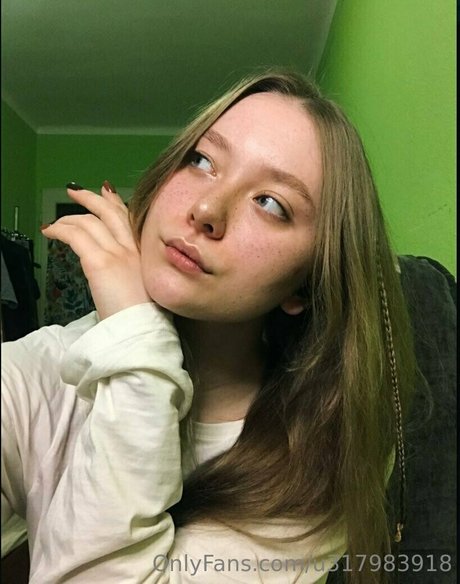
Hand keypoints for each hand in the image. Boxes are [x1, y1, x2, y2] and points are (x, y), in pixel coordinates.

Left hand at [41, 183, 151, 319]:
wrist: (143, 330)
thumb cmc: (145, 319)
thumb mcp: (146, 289)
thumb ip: (133, 274)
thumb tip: (117, 272)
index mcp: (146, 255)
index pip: (129, 219)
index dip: (116, 203)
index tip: (108, 193)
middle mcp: (134, 248)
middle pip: (110, 212)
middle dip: (91, 198)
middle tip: (75, 192)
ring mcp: (117, 253)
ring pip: (90, 222)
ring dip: (68, 219)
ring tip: (55, 222)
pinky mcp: (100, 262)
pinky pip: (75, 236)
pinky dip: (60, 230)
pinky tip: (50, 232)